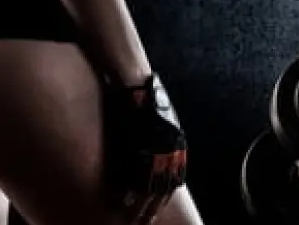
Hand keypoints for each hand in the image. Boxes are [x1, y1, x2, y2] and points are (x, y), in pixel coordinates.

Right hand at [105, 74, 187, 223]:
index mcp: (177, 147)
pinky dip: (128, 193)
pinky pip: (134, 179)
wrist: (139, 87)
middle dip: (153, 208)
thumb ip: (164, 138)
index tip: (158, 209)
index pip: (173, 181)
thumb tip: (162, 150)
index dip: (164, 197)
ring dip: (140, 207)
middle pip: (161, 190)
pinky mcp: (138, 150)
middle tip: (146, 223)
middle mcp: (169, 152)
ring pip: (147, 190)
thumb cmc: (149, 100)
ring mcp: (154, 152)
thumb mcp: (165, 121)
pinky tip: (122, 203)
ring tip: (133, 220)